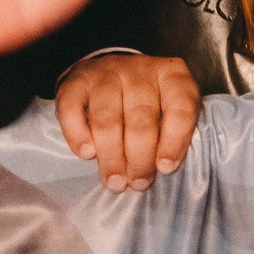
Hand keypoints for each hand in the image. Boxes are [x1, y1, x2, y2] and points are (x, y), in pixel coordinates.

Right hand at [55, 53, 200, 190]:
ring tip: (114, 181)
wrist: (106, 71)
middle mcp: (139, 69)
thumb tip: (163, 169)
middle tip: (137, 184)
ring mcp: (105, 72)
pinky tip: (86, 153)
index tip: (165, 168)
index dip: (174, 140)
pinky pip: (73, 109)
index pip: (180, 106)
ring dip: (111, 155)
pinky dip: (78, 135)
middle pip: (141, 118)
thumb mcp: (168, 109)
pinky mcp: (75, 81)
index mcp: (172, 75)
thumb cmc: (145, 101)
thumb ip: (172, 133)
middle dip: (139, 158)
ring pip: (107, 118)